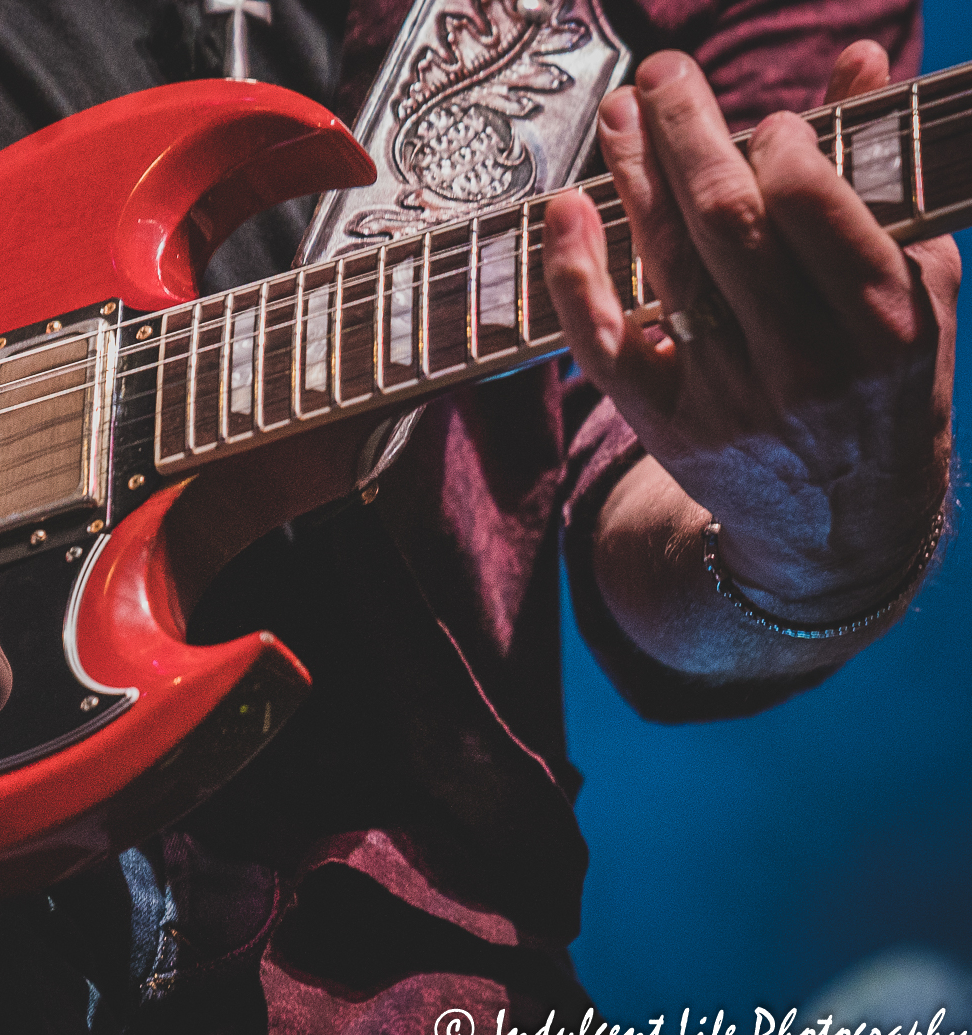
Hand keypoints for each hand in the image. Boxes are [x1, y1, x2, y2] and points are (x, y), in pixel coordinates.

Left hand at [544, 43, 956, 621]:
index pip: (811, 215)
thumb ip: (881, 178)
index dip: (776, 151)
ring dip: (633, 180)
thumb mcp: (911, 292)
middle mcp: (802, 367)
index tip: (763, 120)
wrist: (837, 531)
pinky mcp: (665, 425)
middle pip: (726, 228)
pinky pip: (607, 344)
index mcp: (881, 329)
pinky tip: (566, 210)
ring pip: (667, 271)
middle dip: (689, 137)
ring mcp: (727, 400)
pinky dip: (577, 275)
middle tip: (663, 74)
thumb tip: (860, 60)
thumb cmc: (881, 390)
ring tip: (618, 114)